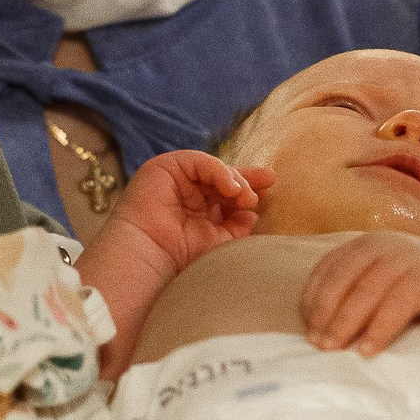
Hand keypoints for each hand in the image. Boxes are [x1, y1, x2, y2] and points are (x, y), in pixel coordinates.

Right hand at [111, 150, 265, 273]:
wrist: (150, 257)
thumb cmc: (179, 257)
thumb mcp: (217, 242)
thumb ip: (236, 227)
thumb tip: (253, 214)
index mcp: (199, 212)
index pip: (227, 194)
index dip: (248, 188)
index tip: (270, 186)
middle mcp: (187, 193)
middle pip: (223, 178)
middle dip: (247, 180)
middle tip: (265, 186)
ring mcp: (176, 179)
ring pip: (213, 169)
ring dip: (235, 180)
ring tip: (247, 198)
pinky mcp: (165, 167)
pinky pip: (199, 161)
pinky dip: (219, 171)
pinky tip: (231, 189)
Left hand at [302, 231, 419, 356]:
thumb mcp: (381, 294)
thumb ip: (354, 300)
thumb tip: (315, 332)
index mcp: (366, 246)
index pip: (328, 267)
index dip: (312, 298)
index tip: (307, 328)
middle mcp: (385, 245)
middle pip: (344, 276)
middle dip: (326, 312)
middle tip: (317, 344)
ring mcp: (411, 258)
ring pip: (369, 288)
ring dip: (347, 321)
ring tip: (336, 349)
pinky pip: (400, 302)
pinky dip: (380, 327)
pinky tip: (368, 350)